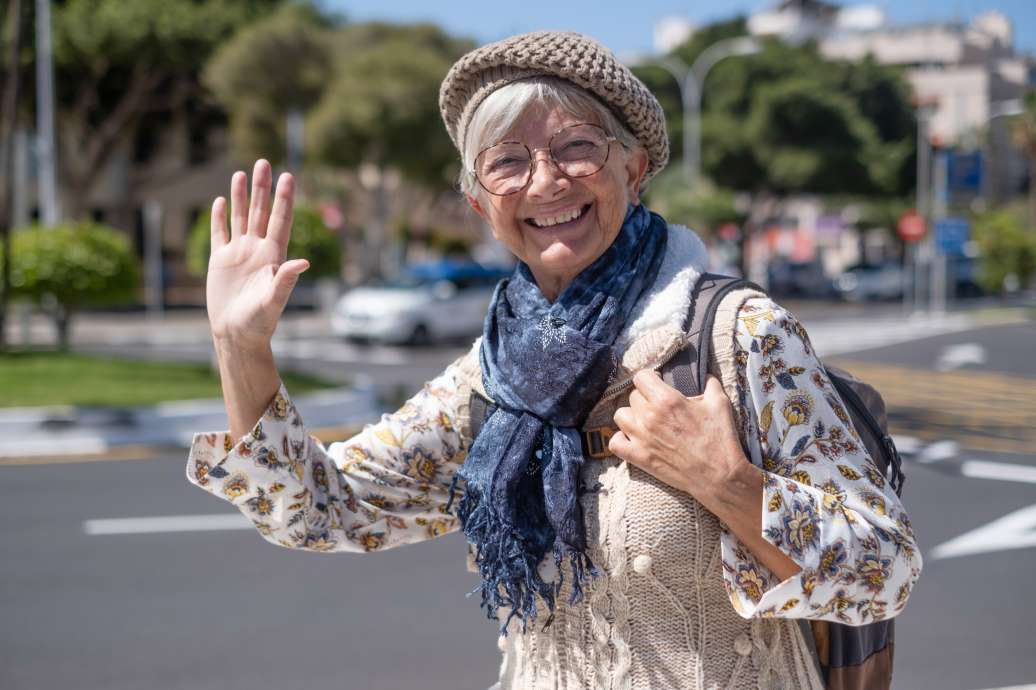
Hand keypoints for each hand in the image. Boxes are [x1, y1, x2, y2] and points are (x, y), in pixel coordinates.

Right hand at [206, 160, 308, 350]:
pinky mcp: (220, 260)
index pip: (280, 220)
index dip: (284, 199)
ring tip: (242, 173)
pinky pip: (220, 233)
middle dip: (263, 188)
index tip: (289, 176)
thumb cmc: (259, 322)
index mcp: (273, 256)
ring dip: (241, 196)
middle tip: (264, 162)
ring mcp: (239, 253)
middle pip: (260, 212)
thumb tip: (304, 261)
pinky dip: (220, 217)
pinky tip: (221, 200)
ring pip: (240, 217)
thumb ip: (286, 280)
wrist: (236, 334)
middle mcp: (257, 250)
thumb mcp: (274, 301)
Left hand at [609, 371, 747, 508]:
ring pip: (620, 415)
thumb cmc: (720, 440)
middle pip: (633, 396)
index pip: (641, 377)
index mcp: (667, 400)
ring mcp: (641, 438)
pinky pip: (615, 443)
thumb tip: (706, 375)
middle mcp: (649, 416)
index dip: (650, 377)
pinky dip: (621, 439)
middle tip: (659, 405)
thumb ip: (710, 383)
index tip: (657, 382)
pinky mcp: (639, 457)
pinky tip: (633, 438)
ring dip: (631, 415)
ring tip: (644, 420)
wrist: (719, 476)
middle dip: (646, 397)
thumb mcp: (720, 404)